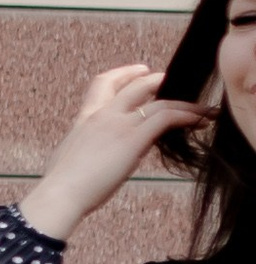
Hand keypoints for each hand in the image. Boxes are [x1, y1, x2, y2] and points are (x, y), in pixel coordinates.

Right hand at [20, 64, 201, 241]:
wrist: (61, 192)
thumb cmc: (62, 183)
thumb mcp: (72, 156)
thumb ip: (90, 147)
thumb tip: (103, 154)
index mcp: (85, 117)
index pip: (103, 84)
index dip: (123, 73)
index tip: (140, 71)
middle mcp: (103, 114)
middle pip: (135, 85)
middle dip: (156, 80)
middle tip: (173, 83)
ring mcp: (119, 124)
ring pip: (159, 101)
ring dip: (185, 104)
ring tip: (203, 110)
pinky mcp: (133, 139)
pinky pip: (167, 118)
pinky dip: (187, 116)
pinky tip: (201, 121)